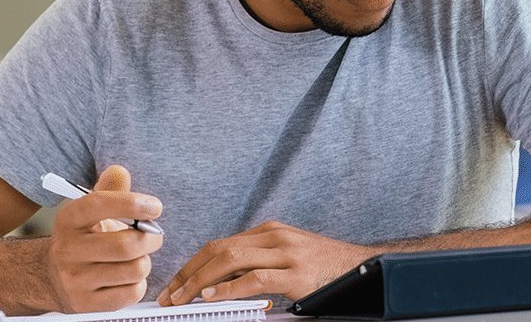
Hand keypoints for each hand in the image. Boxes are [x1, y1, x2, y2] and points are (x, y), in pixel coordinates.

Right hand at [47, 165, 164, 312]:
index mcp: (68, 219)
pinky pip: (131, 293)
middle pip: (125, 245)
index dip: (131, 203)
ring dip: (145, 262)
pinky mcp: (85, 304)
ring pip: (133, 270)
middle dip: (151, 239)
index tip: (155, 207)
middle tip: (154, 236)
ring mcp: (74, 280)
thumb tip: (119, 172)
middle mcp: (67, 250)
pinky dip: (138, 284)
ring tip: (137, 257)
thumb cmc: (84, 238)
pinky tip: (127, 277)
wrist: (53, 277)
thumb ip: (109, 189)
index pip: (98, 204)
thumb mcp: (91, 211)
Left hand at [157, 221, 372, 304]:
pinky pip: (254, 279)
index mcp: (269, 231)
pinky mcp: (297, 274)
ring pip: (230, 260)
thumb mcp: (287, 257)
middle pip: (218, 249)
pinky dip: (228, 289)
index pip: (219, 244)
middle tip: (168, 294)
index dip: (191, 264)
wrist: (362, 268)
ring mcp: (286, 253)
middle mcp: (274, 237)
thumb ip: (258, 262)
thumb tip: (219, 282)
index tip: (174, 283)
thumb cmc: (323, 268)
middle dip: (188, 273)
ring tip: (181, 299)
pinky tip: (211, 298)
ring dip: (199, 282)